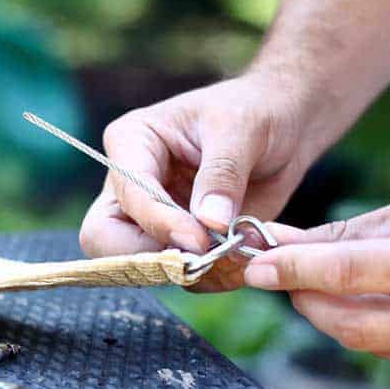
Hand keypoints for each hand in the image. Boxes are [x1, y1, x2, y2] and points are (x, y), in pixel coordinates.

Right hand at [78, 72, 320, 290]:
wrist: (284, 125)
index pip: (127, 195)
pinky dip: (207, 278)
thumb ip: (222, 175)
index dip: (159, 222)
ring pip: (139, 266)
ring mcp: (150, 216)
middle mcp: (130, 184)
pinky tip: (239, 261)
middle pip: (105, 239)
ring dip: (187, 272)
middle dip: (150, 258)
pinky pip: (177, 275)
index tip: (201, 238)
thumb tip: (209, 222)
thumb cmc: (256, 110)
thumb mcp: (241, 129)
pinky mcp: (176, 240)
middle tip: (202, 260)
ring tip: (235, 257)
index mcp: (132, 142)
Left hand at [244, 173, 389, 388]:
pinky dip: (380, 333)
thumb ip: (342, 235)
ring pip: (372, 344)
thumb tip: (276, 244)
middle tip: (286, 276)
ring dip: (342, 316)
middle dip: (307, 300)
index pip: (348, 274)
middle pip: (350, 324)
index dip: (294, 271)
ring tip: (345, 285)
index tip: (256, 267)